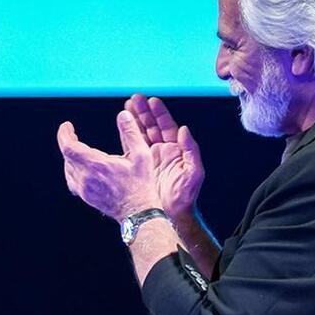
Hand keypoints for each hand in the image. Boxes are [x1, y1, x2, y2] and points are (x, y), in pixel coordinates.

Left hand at [57, 109, 161, 220]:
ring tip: (77, 148)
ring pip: (67, 168)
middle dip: (68, 142)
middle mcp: (86, 178)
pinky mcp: (86, 197)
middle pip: (67, 156)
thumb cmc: (141, 186)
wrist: (139, 212)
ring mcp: (84, 189)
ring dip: (70, 156)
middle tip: (73, 134)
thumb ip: (131, 133)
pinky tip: (81, 167)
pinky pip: (72, 180)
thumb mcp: (141, 155)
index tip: (66, 126)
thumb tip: (124, 115)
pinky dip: (72, 170)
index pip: (68, 147)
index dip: (64, 134)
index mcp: (96, 165)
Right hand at [125, 94, 203, 221]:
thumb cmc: (185, 197)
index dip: (159, 113)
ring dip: (134, 120)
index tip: (151, 101)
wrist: (171, 215)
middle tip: (134, 99)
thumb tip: (184, 130)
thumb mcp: (193, 173)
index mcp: (176, 150)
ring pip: (141, 133)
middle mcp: (163, 151)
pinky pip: (132, 147)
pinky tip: (122, 127)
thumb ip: (191, 151)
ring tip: (126, 106)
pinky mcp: (140, 166)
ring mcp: (150, 158)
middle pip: (152, 126)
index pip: (167, 126)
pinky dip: (127, 136)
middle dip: (144, 111)